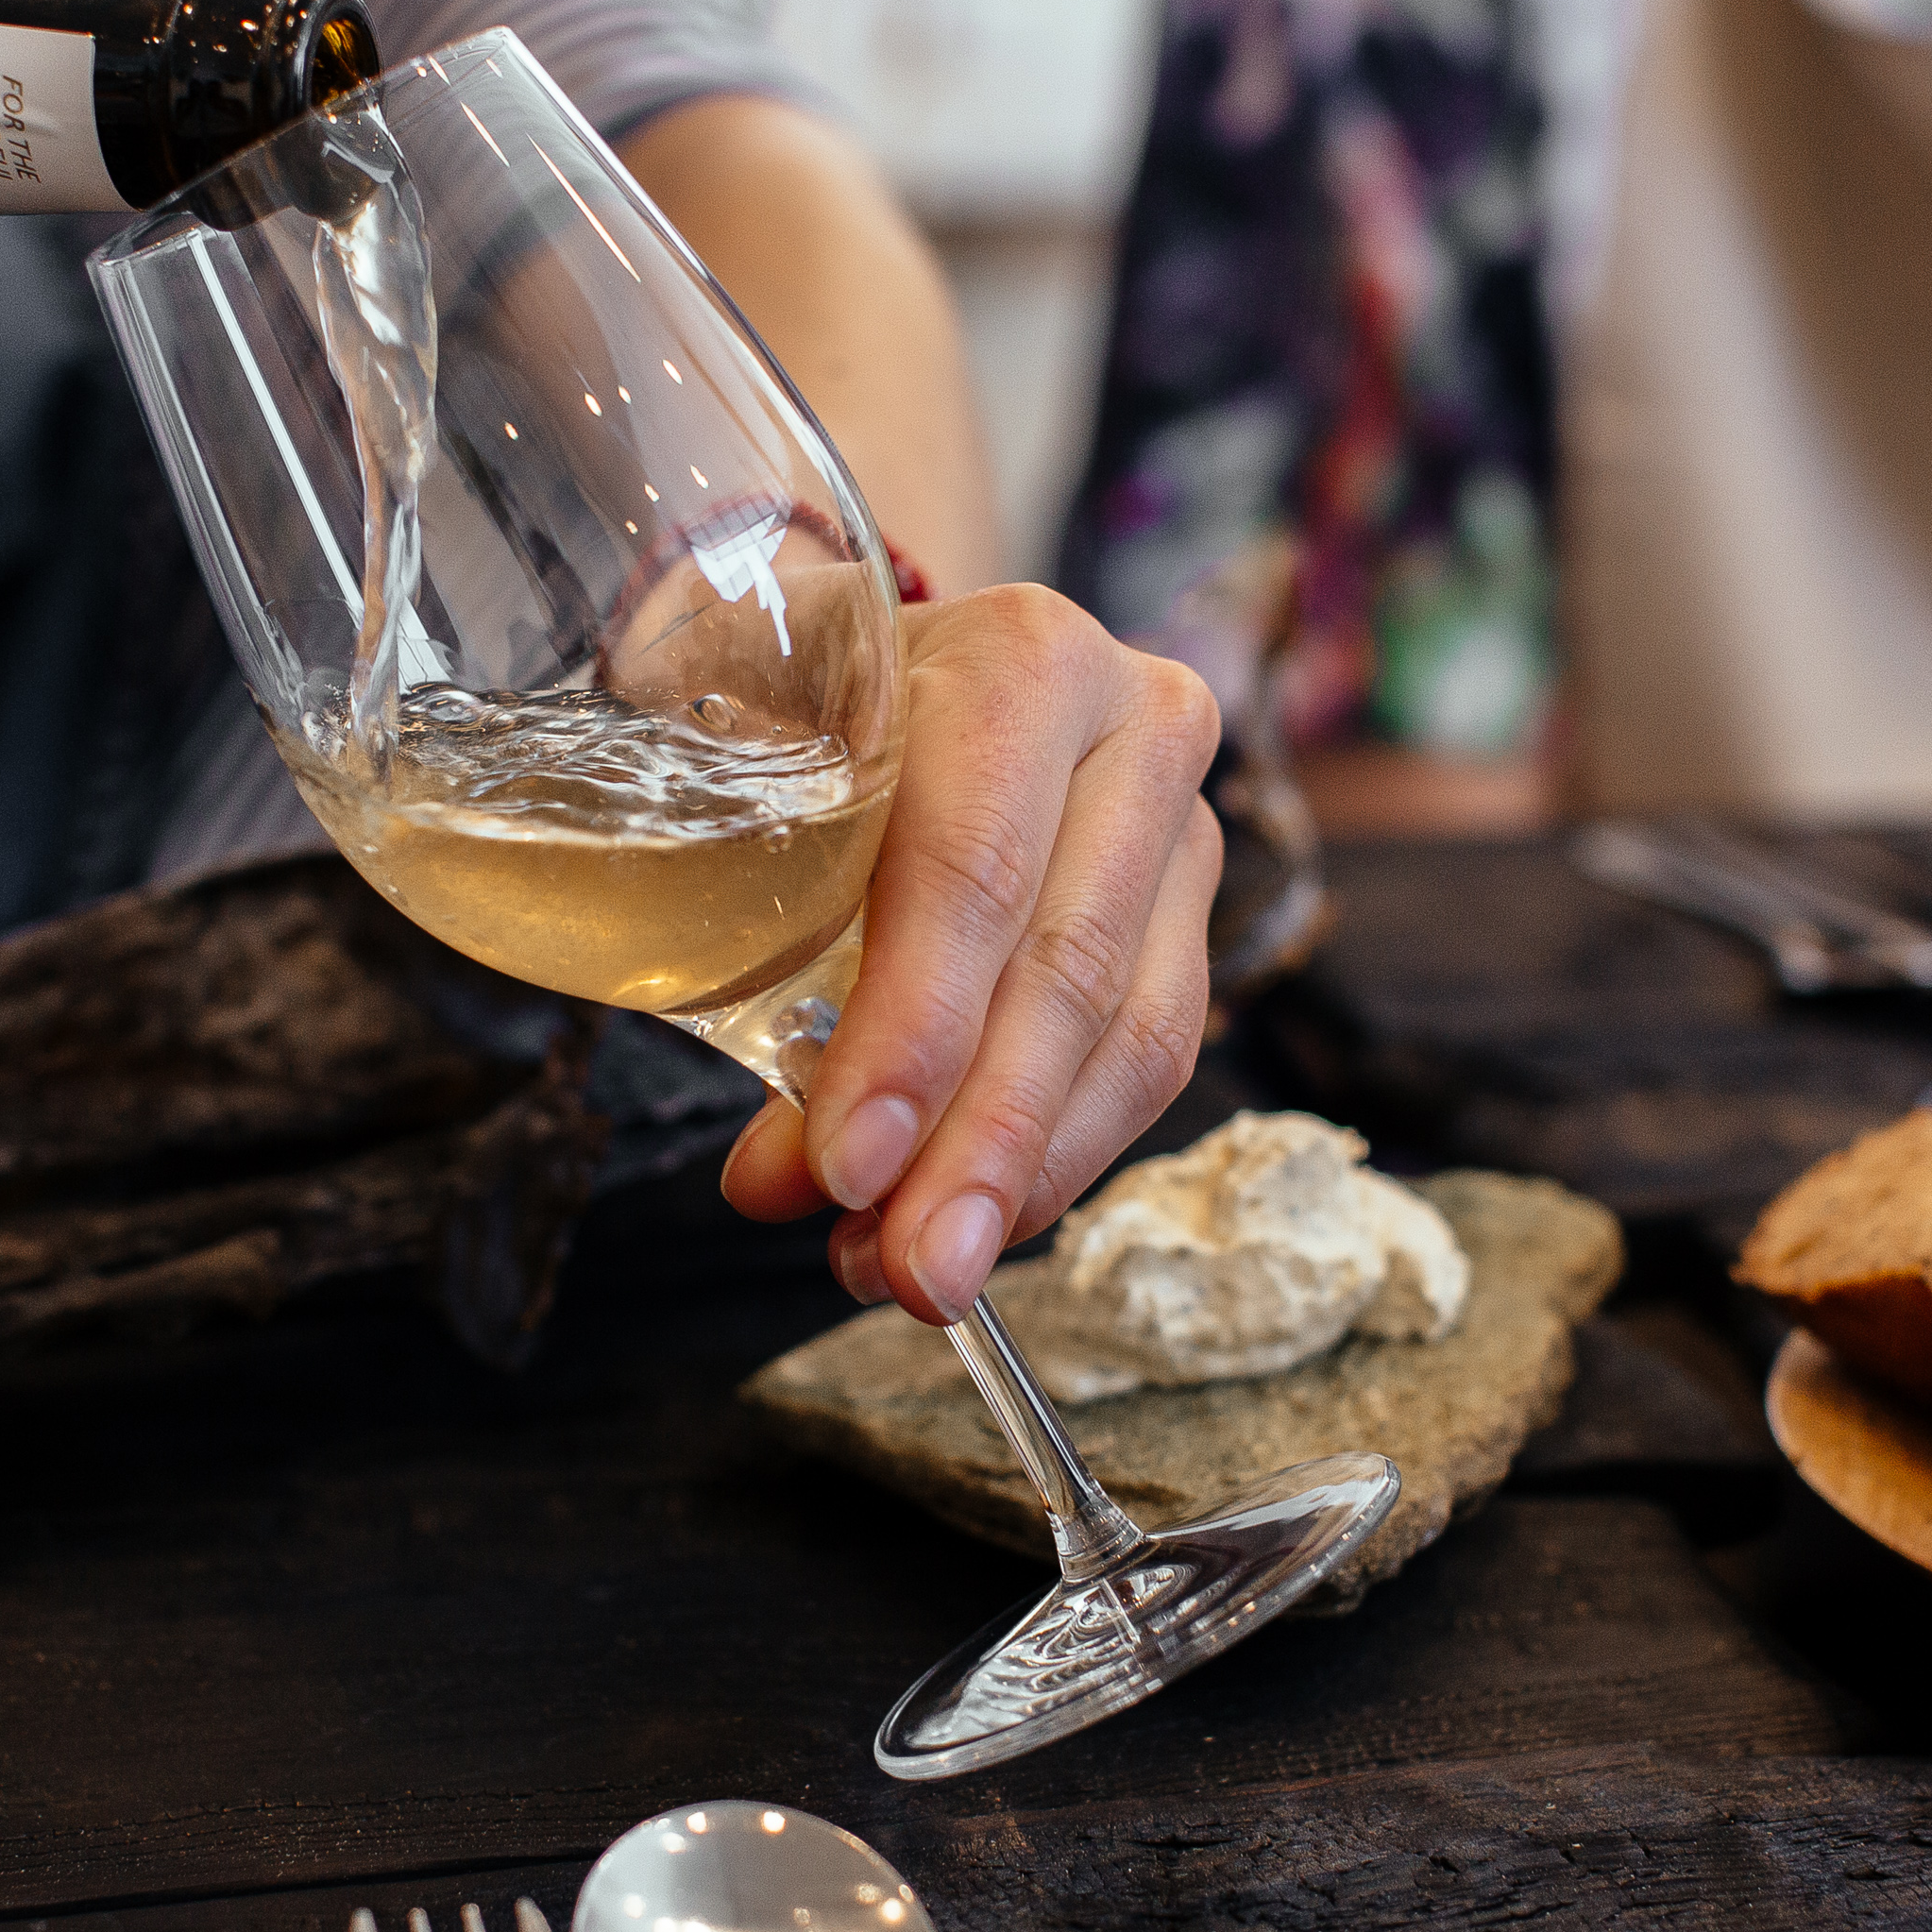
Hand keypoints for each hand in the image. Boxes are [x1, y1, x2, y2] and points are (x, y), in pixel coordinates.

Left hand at [717, 584, 1223, 1322]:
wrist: (881, 660)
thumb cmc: (796, 710)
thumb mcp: (743, 777)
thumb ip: (741, 951)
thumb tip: (774, 1173)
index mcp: (1019, 661)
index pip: (971, 871)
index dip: (913, 1033)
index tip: (842, 1164)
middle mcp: (1133, 726)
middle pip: (1069, 970)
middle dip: (978, 1146)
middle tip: (908, 1270)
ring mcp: (1182, 824)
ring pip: (1134, 1037)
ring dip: (1022, 1177)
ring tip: (918, 1271)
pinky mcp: (1191, 913)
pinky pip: (1150, 1063)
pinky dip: (1057, 1158)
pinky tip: (975, 1219)